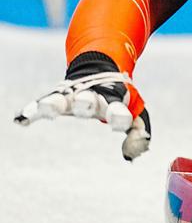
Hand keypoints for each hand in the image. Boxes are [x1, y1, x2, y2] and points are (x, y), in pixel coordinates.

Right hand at [14, 56, 150, 160]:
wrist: (100, 66)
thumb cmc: (120, 98)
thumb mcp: (135, 112)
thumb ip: (138, 132)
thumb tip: (131, 155)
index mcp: (115, 100)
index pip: (118, 109)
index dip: (119, 116)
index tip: (120, 124)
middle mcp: (93, 96)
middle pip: (88, 99)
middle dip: (86, 102)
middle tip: (84, 103)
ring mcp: (73, 95)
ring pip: (63, 98)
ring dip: (56, 102)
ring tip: (46, 107)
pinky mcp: (57, 96)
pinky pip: (42, 103)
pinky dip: (32, 110)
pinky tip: (21, 119)